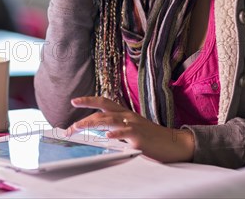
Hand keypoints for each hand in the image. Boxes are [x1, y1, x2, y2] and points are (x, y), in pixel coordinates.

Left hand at [67, 96, 194, 162]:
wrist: (174, 143)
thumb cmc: (151, 137)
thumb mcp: (131, 128)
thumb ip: (117, 127)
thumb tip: (99, 130)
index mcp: (124, 113)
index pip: (104, 102)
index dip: (89, 100)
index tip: (74, 100)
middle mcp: (127, 116)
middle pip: (102, 111)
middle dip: (84, 117)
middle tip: (70, 126)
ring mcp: (133, 125)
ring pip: (109, 119)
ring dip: (91, 123)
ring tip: (78, 127)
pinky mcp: (140, 136)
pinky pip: (126, 133)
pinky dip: (116, 133)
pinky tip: (107, 135)